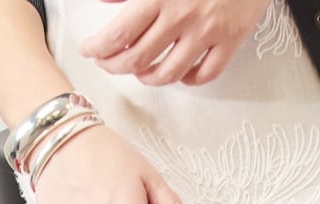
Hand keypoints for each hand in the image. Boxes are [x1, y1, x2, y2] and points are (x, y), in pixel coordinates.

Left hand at [79, 0, 273, 86]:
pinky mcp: (230, 41)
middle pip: (137, 59)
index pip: (119, 34)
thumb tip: (106, 2)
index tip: (89, 51)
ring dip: (147, 78)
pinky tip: (179, 72)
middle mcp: (181, 17)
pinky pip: (204, 75)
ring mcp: (207, 33)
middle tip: (108, 63)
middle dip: (115, 66)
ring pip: (167, 74)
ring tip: (140, 71)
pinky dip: (187, 80)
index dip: (99, 48)